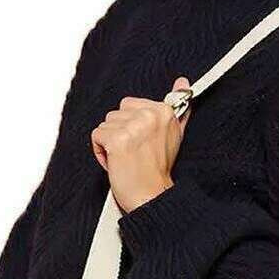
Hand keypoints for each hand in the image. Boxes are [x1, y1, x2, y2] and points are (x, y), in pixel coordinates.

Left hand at [91, 75, 190, 211]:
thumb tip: (183, 82)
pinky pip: (96, 136)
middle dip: (119, 133)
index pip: (129, 105)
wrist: (152, 197)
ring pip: (105, 124)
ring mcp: (132, 127)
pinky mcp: (117, 140)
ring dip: (110, 144)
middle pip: (116, 113)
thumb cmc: (158, 170)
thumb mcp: (174, 134)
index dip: (131, 125)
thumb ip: (178, 108)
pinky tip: (115, 162)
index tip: (141, 143)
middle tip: (133, 153)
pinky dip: (101, 152)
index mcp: (163, 110)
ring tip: (125, 159)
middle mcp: (149, 115)